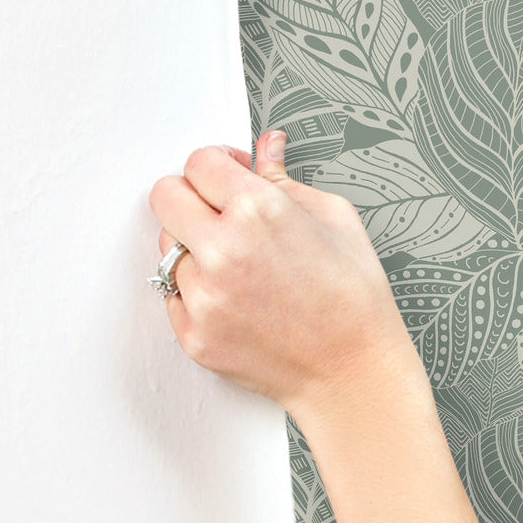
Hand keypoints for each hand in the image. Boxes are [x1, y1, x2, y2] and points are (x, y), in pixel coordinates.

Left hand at [148, 130, 419, 421]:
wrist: (355, 374)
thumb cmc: (356, 303)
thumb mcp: (338, 222)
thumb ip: (288, 180)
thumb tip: (266, 148)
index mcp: (259, 211)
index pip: (198, 163)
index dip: (216, 167)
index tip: (228, 179)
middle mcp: (223, 250)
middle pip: (165, 196)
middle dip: (191, 199)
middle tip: (220, 216)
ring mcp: (204, 297)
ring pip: (168, 250)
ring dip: (195, 252)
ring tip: (241, 271)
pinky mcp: (195, 335)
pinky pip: (174, 297)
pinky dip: (199, 296)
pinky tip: (239, 303)